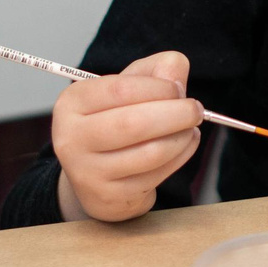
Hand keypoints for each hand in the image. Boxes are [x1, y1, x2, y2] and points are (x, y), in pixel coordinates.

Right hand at [51, 52, 202, 222]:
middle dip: (177, 114)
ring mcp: (87, 172)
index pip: (121, 89)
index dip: (158, 87)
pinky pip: (155, 175)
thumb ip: (156, 70)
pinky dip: (179, 157)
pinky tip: (184, 145)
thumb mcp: (129, 86)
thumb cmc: (114, 120)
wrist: (95, 174)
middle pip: (134, 124)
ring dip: (182, 137)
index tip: (178, 89)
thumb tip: (177, 74)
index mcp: (72, 102)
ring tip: (190, 128)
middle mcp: (71, 138)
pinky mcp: (108, 196)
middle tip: (195, 110)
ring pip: (150, 153)